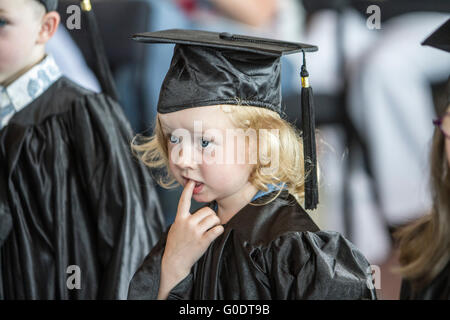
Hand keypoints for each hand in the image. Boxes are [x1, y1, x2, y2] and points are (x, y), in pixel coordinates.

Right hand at [158, 180, 223, 298]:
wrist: (175, 261)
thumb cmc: (176, 244)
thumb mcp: (175, 228)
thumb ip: (184, 218)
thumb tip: (197, 212)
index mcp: (180, 218)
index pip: (184, 200)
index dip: (187, 190)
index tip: (191, 181)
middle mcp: (187, 223)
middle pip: (207, 210)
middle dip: (211, 215)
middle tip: (209, 223)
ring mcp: (195, 232)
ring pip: (213, 218)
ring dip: (216, 223)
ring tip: (212, 228)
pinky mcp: (203, 241)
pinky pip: (217, 229)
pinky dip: (219, 230)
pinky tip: (216, 233)